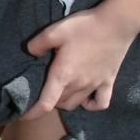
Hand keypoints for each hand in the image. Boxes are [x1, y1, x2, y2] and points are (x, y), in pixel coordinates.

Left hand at [24, 2, 139, 117]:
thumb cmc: (84, 27)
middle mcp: (78, 85)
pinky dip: (91, 105)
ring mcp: (95, 86)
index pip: (45, 104)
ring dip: (65, 102)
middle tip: (43, 90)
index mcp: (62, 75)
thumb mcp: (54, 31)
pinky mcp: (109, 82)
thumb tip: (30, 53)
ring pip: (76, 104)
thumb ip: (38, 44)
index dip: (32, 113)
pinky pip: (100, 103)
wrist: (116, 24)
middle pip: (59, 103)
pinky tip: (86, 97)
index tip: (23, 115)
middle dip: (48, 100)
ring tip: (60, 91)